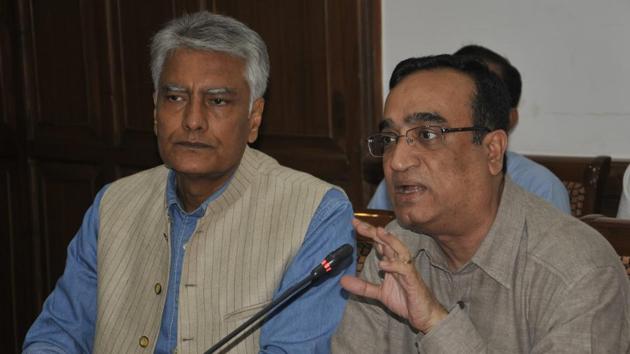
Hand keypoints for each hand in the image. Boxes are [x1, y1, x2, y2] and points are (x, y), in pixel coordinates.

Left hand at [341, 218, 447, 332]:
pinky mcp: (413, 280)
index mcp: (391, 263)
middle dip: (373, 231)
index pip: (379, 243)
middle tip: (358, 223)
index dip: (368, 232)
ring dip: (389, 240)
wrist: (424, 314)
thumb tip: (342, 281)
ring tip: (378, 232)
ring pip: (400, 250)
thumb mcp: (379, 293)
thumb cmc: (405, 300)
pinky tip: (383, 264)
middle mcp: (399, 262)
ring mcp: (407, 270)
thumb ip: (362, 286)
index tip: (354, 223)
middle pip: (387, 242)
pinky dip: (394, 265)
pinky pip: (404, 269)